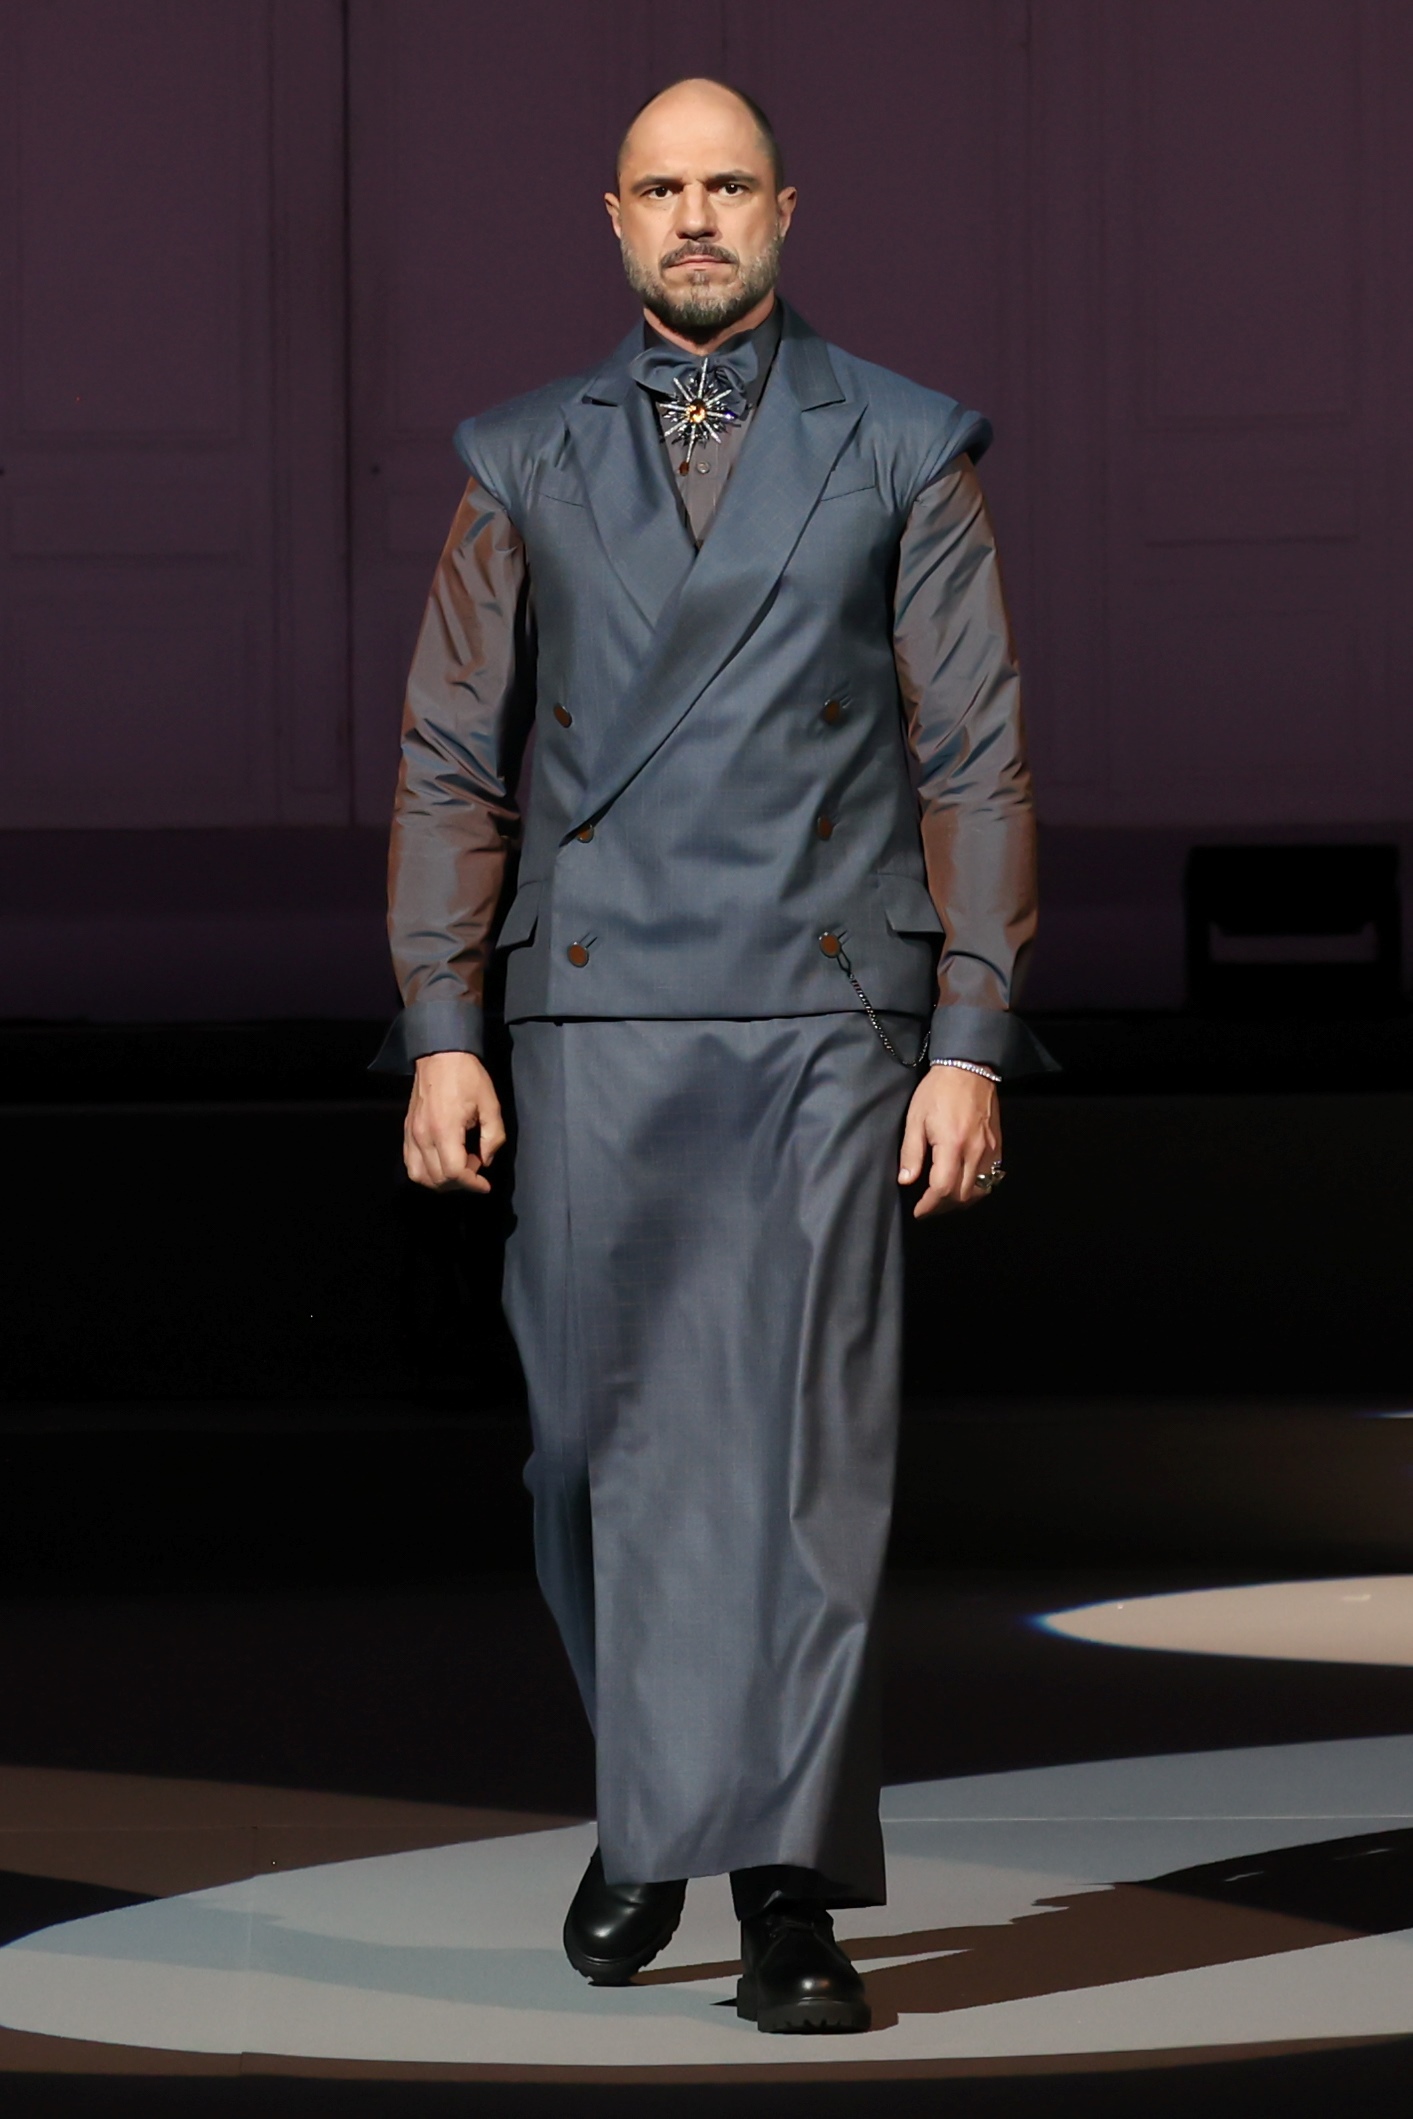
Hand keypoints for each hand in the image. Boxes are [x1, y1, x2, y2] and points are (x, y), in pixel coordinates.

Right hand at [404, 1051, 504, 1192]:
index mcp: (445, 1129)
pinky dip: (425, 1171)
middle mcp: (423, 1136)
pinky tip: (441, 1163)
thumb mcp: (491, 1104)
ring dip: (441, 1181)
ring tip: (458, 1168)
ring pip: (419, 1176)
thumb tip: (486, 1160)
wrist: (440, 1054)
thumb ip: (494, 1137)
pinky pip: (410, 1162)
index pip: (454, 1173)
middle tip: (475, 1166)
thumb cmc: (468, 1076)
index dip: (472, 1184)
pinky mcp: (407, 1130)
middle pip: (437, 1179)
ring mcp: (411, 1134)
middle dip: (460, 1183)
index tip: (485, 1184)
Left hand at [898, 1066, 1000, 1217]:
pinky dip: (977, 1189)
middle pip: (962, 1195)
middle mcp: (975, 1151)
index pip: (943, 1189)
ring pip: (980, 1190)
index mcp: (952, 1145)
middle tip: (928, 1207)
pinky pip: (991, 1178)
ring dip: (961, 1201)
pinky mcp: (998, 1146)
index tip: (919, 1211)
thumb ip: (911, 1153)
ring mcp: (990, 1150)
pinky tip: (964, 1185)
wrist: (968, 1069)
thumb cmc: (937, 1091)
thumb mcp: (916, 1119)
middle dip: (943, 1207)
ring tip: (945, 1201)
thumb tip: (906, 1180)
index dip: (930, 1205)